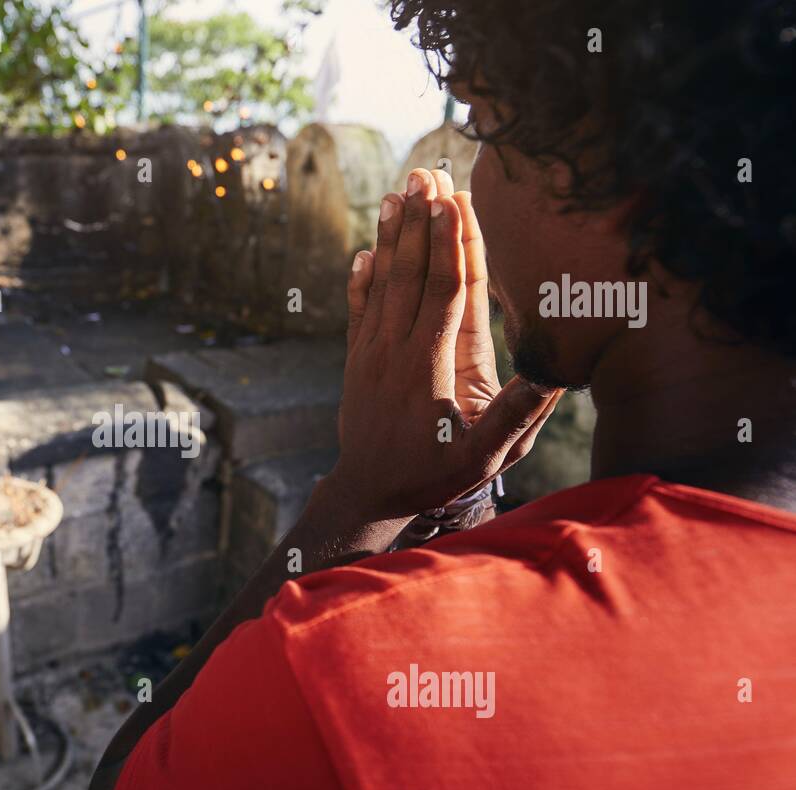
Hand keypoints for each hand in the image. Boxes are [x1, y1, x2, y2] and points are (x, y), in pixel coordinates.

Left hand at [333, 168, 562, 520]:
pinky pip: (357, 310)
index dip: (450, 246)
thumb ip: (517, 416)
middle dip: (420, 223)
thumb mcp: (484, 457)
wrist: (367, 494)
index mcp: (430, 366)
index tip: (453, 202)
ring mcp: (371, 353)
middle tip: (425, 173)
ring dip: (391, 238)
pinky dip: (360, 279)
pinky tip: (364, 250)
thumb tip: (556, 375)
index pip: (444, 293)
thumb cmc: (433, 476)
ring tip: (397, 192)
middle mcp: (396, 351)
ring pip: (383, 285)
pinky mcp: (356, 360)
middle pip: (411, 275)